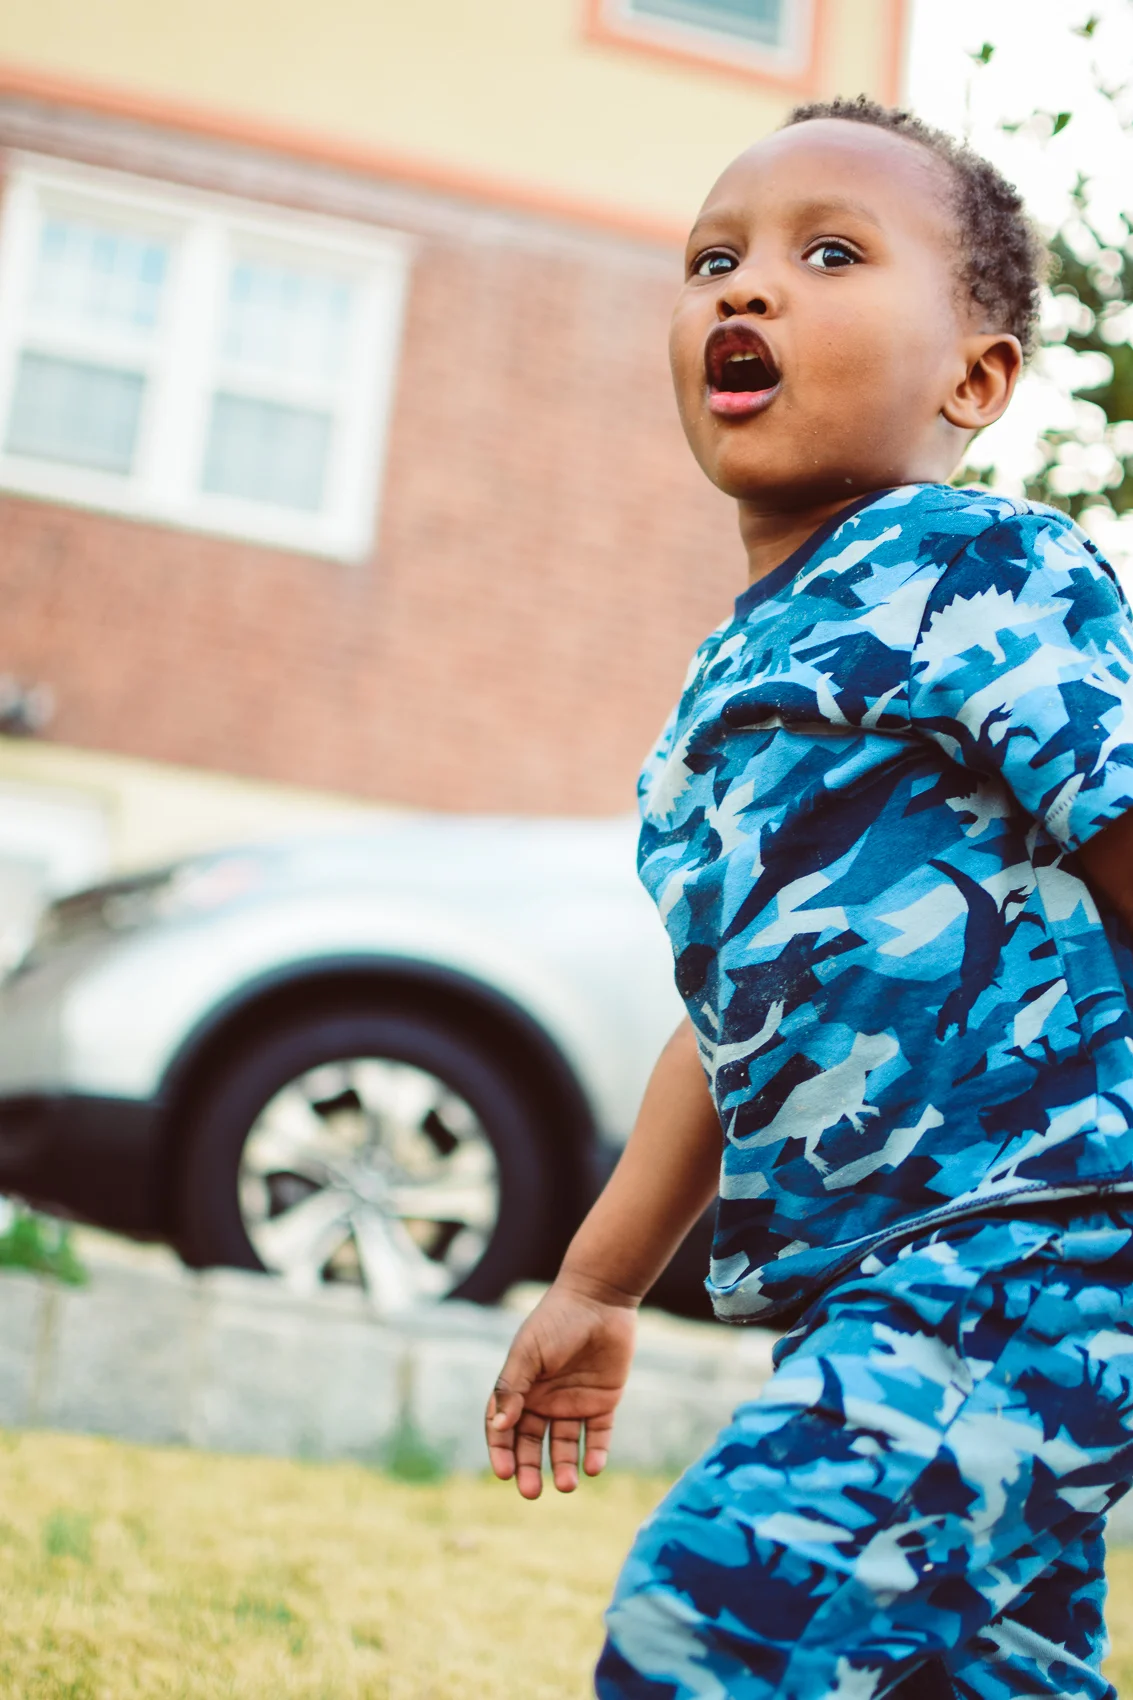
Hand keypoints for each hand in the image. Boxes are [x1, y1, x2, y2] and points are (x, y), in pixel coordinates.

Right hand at [485, 1279, 636, 1497]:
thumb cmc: (557, 1321)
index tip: (504, 1474)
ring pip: (564, 1445)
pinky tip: (593, 1466)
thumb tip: (498, 1427)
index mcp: (521, 1388)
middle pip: (531, 1444)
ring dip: (563, 1467)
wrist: (600, 1298)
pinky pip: (597, 1435)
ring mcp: (573, 1403)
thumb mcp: (529, 1353)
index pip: (504, 1428)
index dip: (501, 1452)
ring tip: (567, 1484)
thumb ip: (512, 1388)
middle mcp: (544, 1400)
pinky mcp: (602, 1403)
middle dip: (529, 1469)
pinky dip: (595, 1453)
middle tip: (532, 1492)